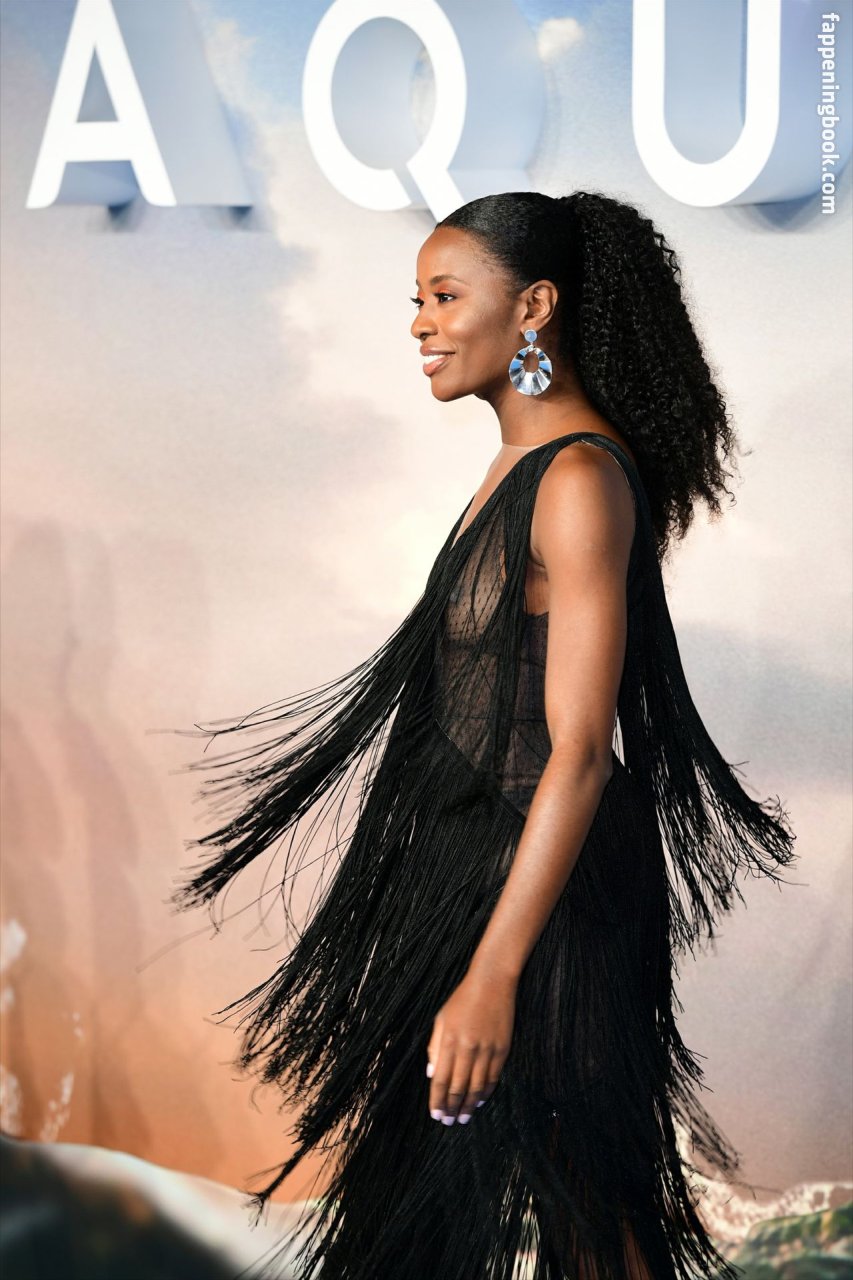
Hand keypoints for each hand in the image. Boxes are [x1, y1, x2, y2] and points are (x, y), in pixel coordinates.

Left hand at [426, 968, 516, 1125]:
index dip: (438, 1099)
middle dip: (452, 1108)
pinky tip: (480, 1101)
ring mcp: (487, 1049)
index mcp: (449, 1040)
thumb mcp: (442, 1019)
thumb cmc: (462, 999)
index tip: (435, 1114)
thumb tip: (432, 1075)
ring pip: (477, 1086)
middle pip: (459, 1087)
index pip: (441, 1079)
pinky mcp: (503, 1049)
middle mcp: (468, 1048)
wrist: (492, 982)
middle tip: (448, 1122)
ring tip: (463, 1118)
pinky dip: (486, 1092)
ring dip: (469, 1105)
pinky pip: (493, 1077)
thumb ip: (435, 1047)